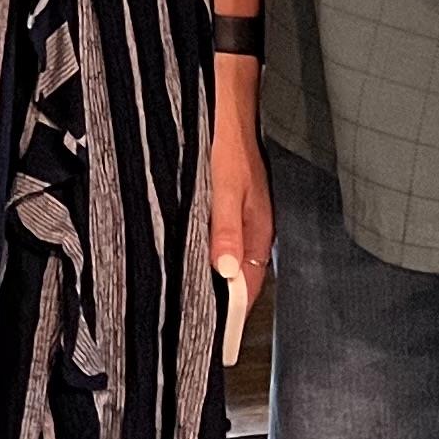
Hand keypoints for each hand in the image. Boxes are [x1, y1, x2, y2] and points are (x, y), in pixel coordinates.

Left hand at [208, 65, 273, 368]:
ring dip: (207, 277)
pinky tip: (180, 258)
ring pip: (225, 258)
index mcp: (258, 229)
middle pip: (238, 277)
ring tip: (180, 303)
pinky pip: (216, 238)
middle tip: (189, 328)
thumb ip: (224, 227)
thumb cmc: (225, 139)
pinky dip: (202, 253)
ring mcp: (239, 215)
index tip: (215, 342)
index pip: (249, 286)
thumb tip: (225, 271)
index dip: (233, 313)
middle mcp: (251, 228)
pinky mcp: (224, 202)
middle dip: (219, 301)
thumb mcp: (224, 185)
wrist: (224, 96)